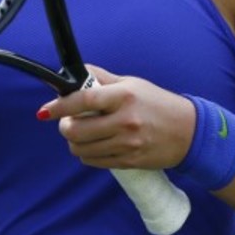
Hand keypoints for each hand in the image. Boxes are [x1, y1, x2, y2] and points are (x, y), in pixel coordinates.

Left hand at [37, 65, 195, 170]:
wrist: (188, 132)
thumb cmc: (157, 103)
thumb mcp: (132, 84)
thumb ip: (101, 79)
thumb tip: (74, 72)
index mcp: (124, 96)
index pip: (83, 100)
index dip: (59, 106)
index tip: (46, 110)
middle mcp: (125, 121)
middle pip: (76, 130)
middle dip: (65, 127)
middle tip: (69, 121)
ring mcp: (127, 144)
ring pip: (81, 149)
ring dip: (74, 142)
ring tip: (82, 133)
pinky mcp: (129, 162)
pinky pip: (95, 162)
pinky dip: (87, 155)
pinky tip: (95, 145)